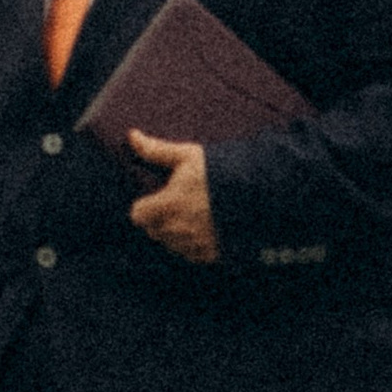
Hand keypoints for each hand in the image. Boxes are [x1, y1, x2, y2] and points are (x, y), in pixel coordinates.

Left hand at [127, 135, 219, 265]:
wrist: (260, 194)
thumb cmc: (220, 171)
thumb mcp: (188, 155)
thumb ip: (156, 150)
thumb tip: (131, 135)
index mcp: (168, 205)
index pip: (138, 216)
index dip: (143, 207)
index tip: (154, 199)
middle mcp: (179, 229)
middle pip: (154, 232)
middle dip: (158, 220)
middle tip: (174, 206)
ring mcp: (196, 244)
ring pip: (172, 245)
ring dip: (175, 234)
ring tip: (190, 217)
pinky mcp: (213, 255)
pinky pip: (192, 255)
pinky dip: (193, 246)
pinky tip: (204, 230)